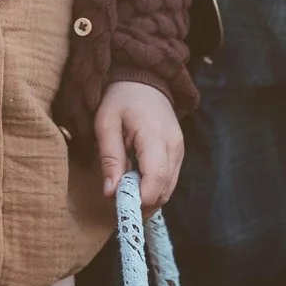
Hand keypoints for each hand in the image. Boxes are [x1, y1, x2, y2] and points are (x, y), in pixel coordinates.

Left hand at [95, 81, 183, 205]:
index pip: (155, 178)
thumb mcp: (106, 124)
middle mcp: (174, 145)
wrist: (144, 80)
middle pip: (164, 190)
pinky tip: (136, 183)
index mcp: (154, 135)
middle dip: (141, 203)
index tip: (118, 205)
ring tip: (124, 192)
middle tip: (116, 202)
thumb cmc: (121, 99)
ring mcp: (180, 150)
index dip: (139, 199)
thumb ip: (109, 158)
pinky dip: (153, 189)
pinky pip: (169, 181)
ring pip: (168, 190)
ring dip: (147, 199)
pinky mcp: (179, 153)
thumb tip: (110, 193)